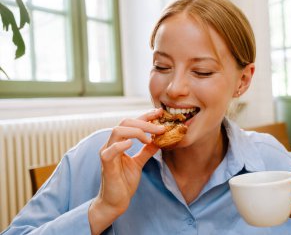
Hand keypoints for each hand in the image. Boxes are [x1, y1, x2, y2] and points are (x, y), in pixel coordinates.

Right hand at [89, 109, 164, 234]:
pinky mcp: (105, 164)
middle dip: (144, 122)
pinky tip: (132, 144)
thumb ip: (147, 151)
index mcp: (118, 142)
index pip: (132, 123)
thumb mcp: (139, 163)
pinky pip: (110, 151)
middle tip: (160, 127)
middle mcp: (111, 144)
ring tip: (149, 138)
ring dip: (136, 131)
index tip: (160, 112)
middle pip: (124, 122)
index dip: (146, 116)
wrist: (115, 201)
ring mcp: (107, 152)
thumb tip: (160, 140)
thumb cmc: (124, 182)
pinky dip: (121, 145)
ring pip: (117, 131)